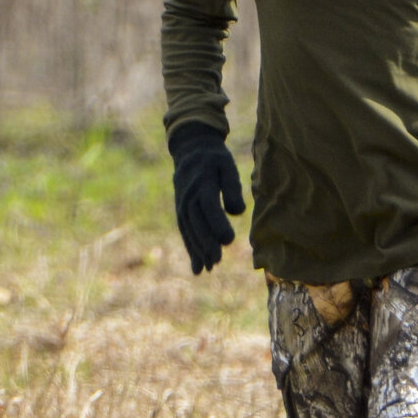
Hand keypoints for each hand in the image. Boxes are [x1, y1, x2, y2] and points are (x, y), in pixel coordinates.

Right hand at [168, 123, 244, 273]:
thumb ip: (231, 187)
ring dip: (197, 251)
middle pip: (197, 223)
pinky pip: (185, 232)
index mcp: (202, 183)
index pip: (209, 207)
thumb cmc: (215, 158)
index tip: (229, 240)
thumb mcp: (227, 165)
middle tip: (217, 260)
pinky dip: (191, 250)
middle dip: (206, 243)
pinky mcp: (181, 211)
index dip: (218, 224)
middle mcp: (188, 196)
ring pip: (189, 231)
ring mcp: (182, 205)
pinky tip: (198, 267)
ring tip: (207, 268)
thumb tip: (236, 212)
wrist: (190, 149)